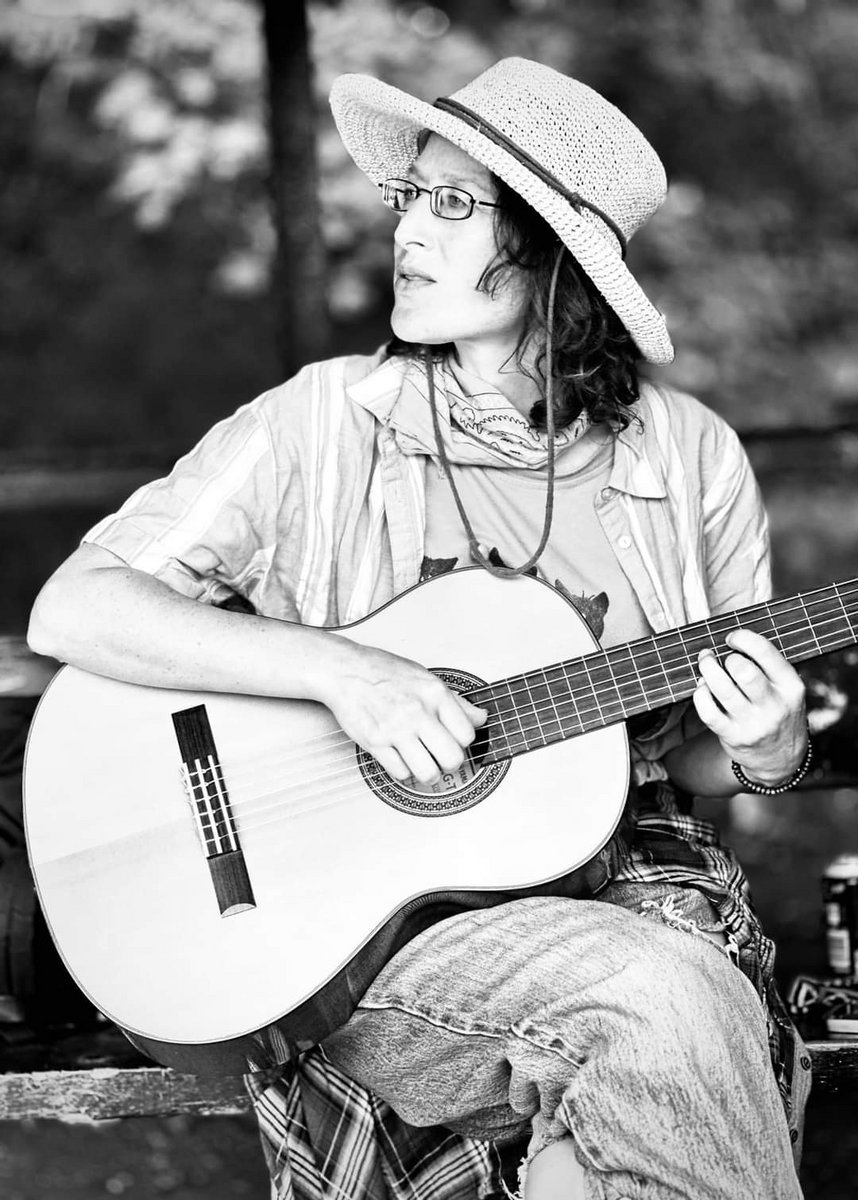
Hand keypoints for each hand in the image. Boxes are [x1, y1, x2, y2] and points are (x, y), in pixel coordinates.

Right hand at [315, 639, 486, 784]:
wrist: (346, 670)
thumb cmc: (384, 671)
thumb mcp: (426, 678)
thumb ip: (455, 701)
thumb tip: (481, 717)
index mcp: (435, 693)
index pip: (467, 733)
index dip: (463, 742)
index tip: (455, 741)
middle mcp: (418, 712)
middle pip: (453, 758)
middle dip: (450, 763)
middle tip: (442, 757)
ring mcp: (396, 729)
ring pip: (428, 773)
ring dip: (429, 774)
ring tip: (424, 765)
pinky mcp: (375, 743)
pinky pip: (400, 773)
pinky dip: (403, 771)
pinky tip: (401, 758)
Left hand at [693, 629, 807, 787]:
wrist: (781, 759)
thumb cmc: (778, 712)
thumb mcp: (786, 690)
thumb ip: (768, 668)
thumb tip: (731, 641)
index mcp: (791, 687)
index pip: (766, 653)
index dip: (743, 639)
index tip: (732, 638)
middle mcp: (775, 706)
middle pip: (744, 672)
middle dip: (725, 658)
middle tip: (717, 656)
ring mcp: (754, 724)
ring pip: (722, 689)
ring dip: (708, 670)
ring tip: (706, 664)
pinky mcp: (734, 737)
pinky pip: (708, 712)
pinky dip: (700, 694)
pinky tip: (702, 687)